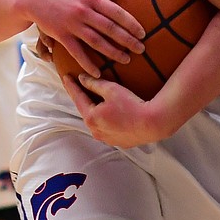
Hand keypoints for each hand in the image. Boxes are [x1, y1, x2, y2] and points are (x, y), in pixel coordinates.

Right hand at [28, 0, 144, 76]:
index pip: (116, 12)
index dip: (131, 24)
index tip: (142, 33)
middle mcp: (84, 11)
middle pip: (110, 29)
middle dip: (128, 41)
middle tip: (141, 49)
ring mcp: (72, 24)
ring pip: (97, 42)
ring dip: (113, 53)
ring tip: (126, 59)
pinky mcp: (61, 35)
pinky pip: (77, 52)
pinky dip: (88, 63)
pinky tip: (98, 72)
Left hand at [63, 73, 177, 147]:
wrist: (152, 123)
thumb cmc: (131, 105)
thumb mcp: (111, 90)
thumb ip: (94, 83)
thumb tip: (82, 79)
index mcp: (91, 117)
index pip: (77, 98)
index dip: (72, 86)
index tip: (66, 77)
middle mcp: (95, 131)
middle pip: (86, 112)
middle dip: (83, 100)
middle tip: (80, 88)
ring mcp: (106, 139)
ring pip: (97, 122)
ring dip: (95, 112)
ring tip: (97, 102)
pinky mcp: (118, 142)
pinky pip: (108, 129)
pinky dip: (106, 121)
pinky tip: (112, 115)